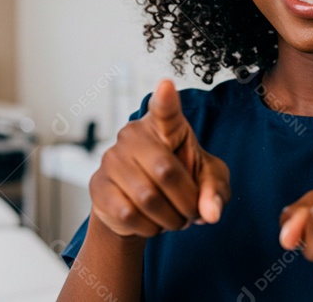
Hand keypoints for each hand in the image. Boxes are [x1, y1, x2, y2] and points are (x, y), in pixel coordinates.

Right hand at [88, 78, 230, 238]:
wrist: (142, 205)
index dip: (165, 99)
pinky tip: (152, 222)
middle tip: (193, 212)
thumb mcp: (208, 181)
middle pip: (166, 171)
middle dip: (187, 202)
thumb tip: (211, 213)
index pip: (165, 110)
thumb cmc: (181, 180)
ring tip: (175, 218)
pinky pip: (128, 214)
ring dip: (170, 218)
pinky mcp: (98, 185)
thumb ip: (215, 192)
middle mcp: (133, 135)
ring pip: (147, 198)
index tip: (166, 86)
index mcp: (165, 125)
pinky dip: (149, 227)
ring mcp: (112, 159)